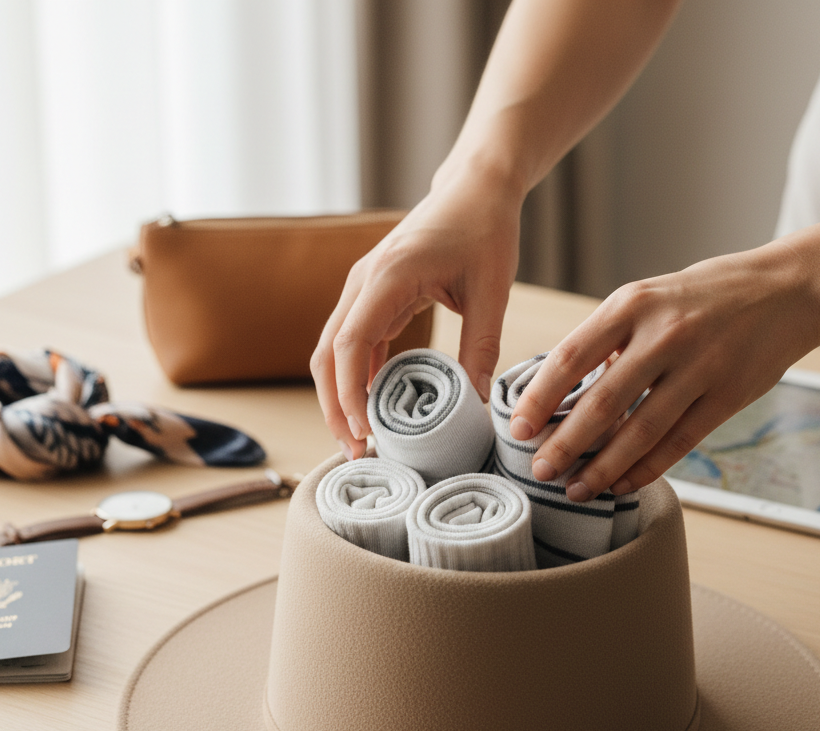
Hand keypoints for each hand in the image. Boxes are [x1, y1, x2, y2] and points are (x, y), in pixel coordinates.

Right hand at [310, 168, 521, 459]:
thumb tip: (477, 403)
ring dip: (340, 396)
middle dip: (335, 406)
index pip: (350, 344)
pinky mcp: (373, 298)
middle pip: (327, 354)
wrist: (475, 189)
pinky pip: (353, 345)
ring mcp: (363, 290)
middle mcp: (363, 282)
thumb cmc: (485, 230)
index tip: (364, 433)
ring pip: (332, 352)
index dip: (350, 393)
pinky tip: (371, 411)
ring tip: (360, 441)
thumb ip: (481, 347)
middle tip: (355, 452)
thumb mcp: (492, 290)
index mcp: (388, 276)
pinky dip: (356, 379)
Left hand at [508, 243, 819, 499]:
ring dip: (602, 467)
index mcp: (632, 304)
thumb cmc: (703, 297)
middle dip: (565, 444)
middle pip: (602, 402)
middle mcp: (665, 334)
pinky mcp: (728, 396)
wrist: (789, 289)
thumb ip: (606, 339)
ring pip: (640, 431)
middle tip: (539, 470)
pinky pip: (677, 443)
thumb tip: (560, 391)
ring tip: (574, 489)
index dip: (539, 399)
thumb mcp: (648, 297)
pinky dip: (645, 469)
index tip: (518, 429)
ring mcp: (700, 367)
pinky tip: (620, 485)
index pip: (570, 357)